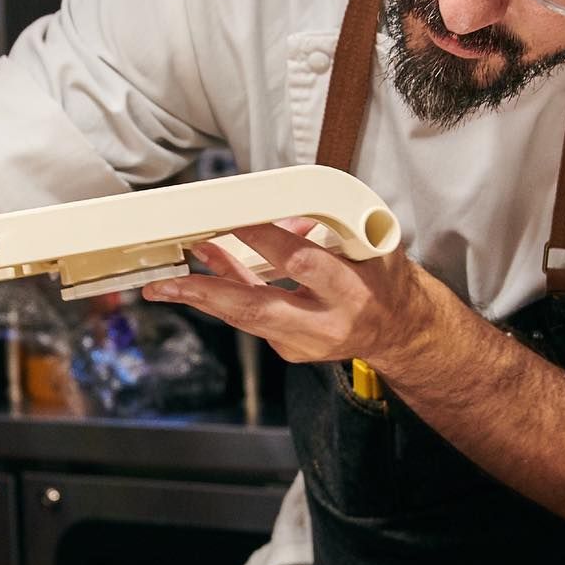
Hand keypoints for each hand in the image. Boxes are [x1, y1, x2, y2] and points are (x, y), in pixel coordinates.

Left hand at [143, 222, 431, 372]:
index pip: (301, 263)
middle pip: (258, 309)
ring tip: (164, 285)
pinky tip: (203, 278)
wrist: (400, 330)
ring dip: (203, 298)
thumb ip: (326, 227)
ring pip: (246, 319)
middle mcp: (326, 324)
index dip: (264, 239)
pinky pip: (251, 319)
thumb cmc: (384, 278)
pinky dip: (227, 295)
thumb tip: (278, 213)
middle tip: (170, 282)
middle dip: (209, 292)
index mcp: (353, 292)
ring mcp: (306, 343)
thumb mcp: (370, 244)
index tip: (232, 218)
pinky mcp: (291, 351)